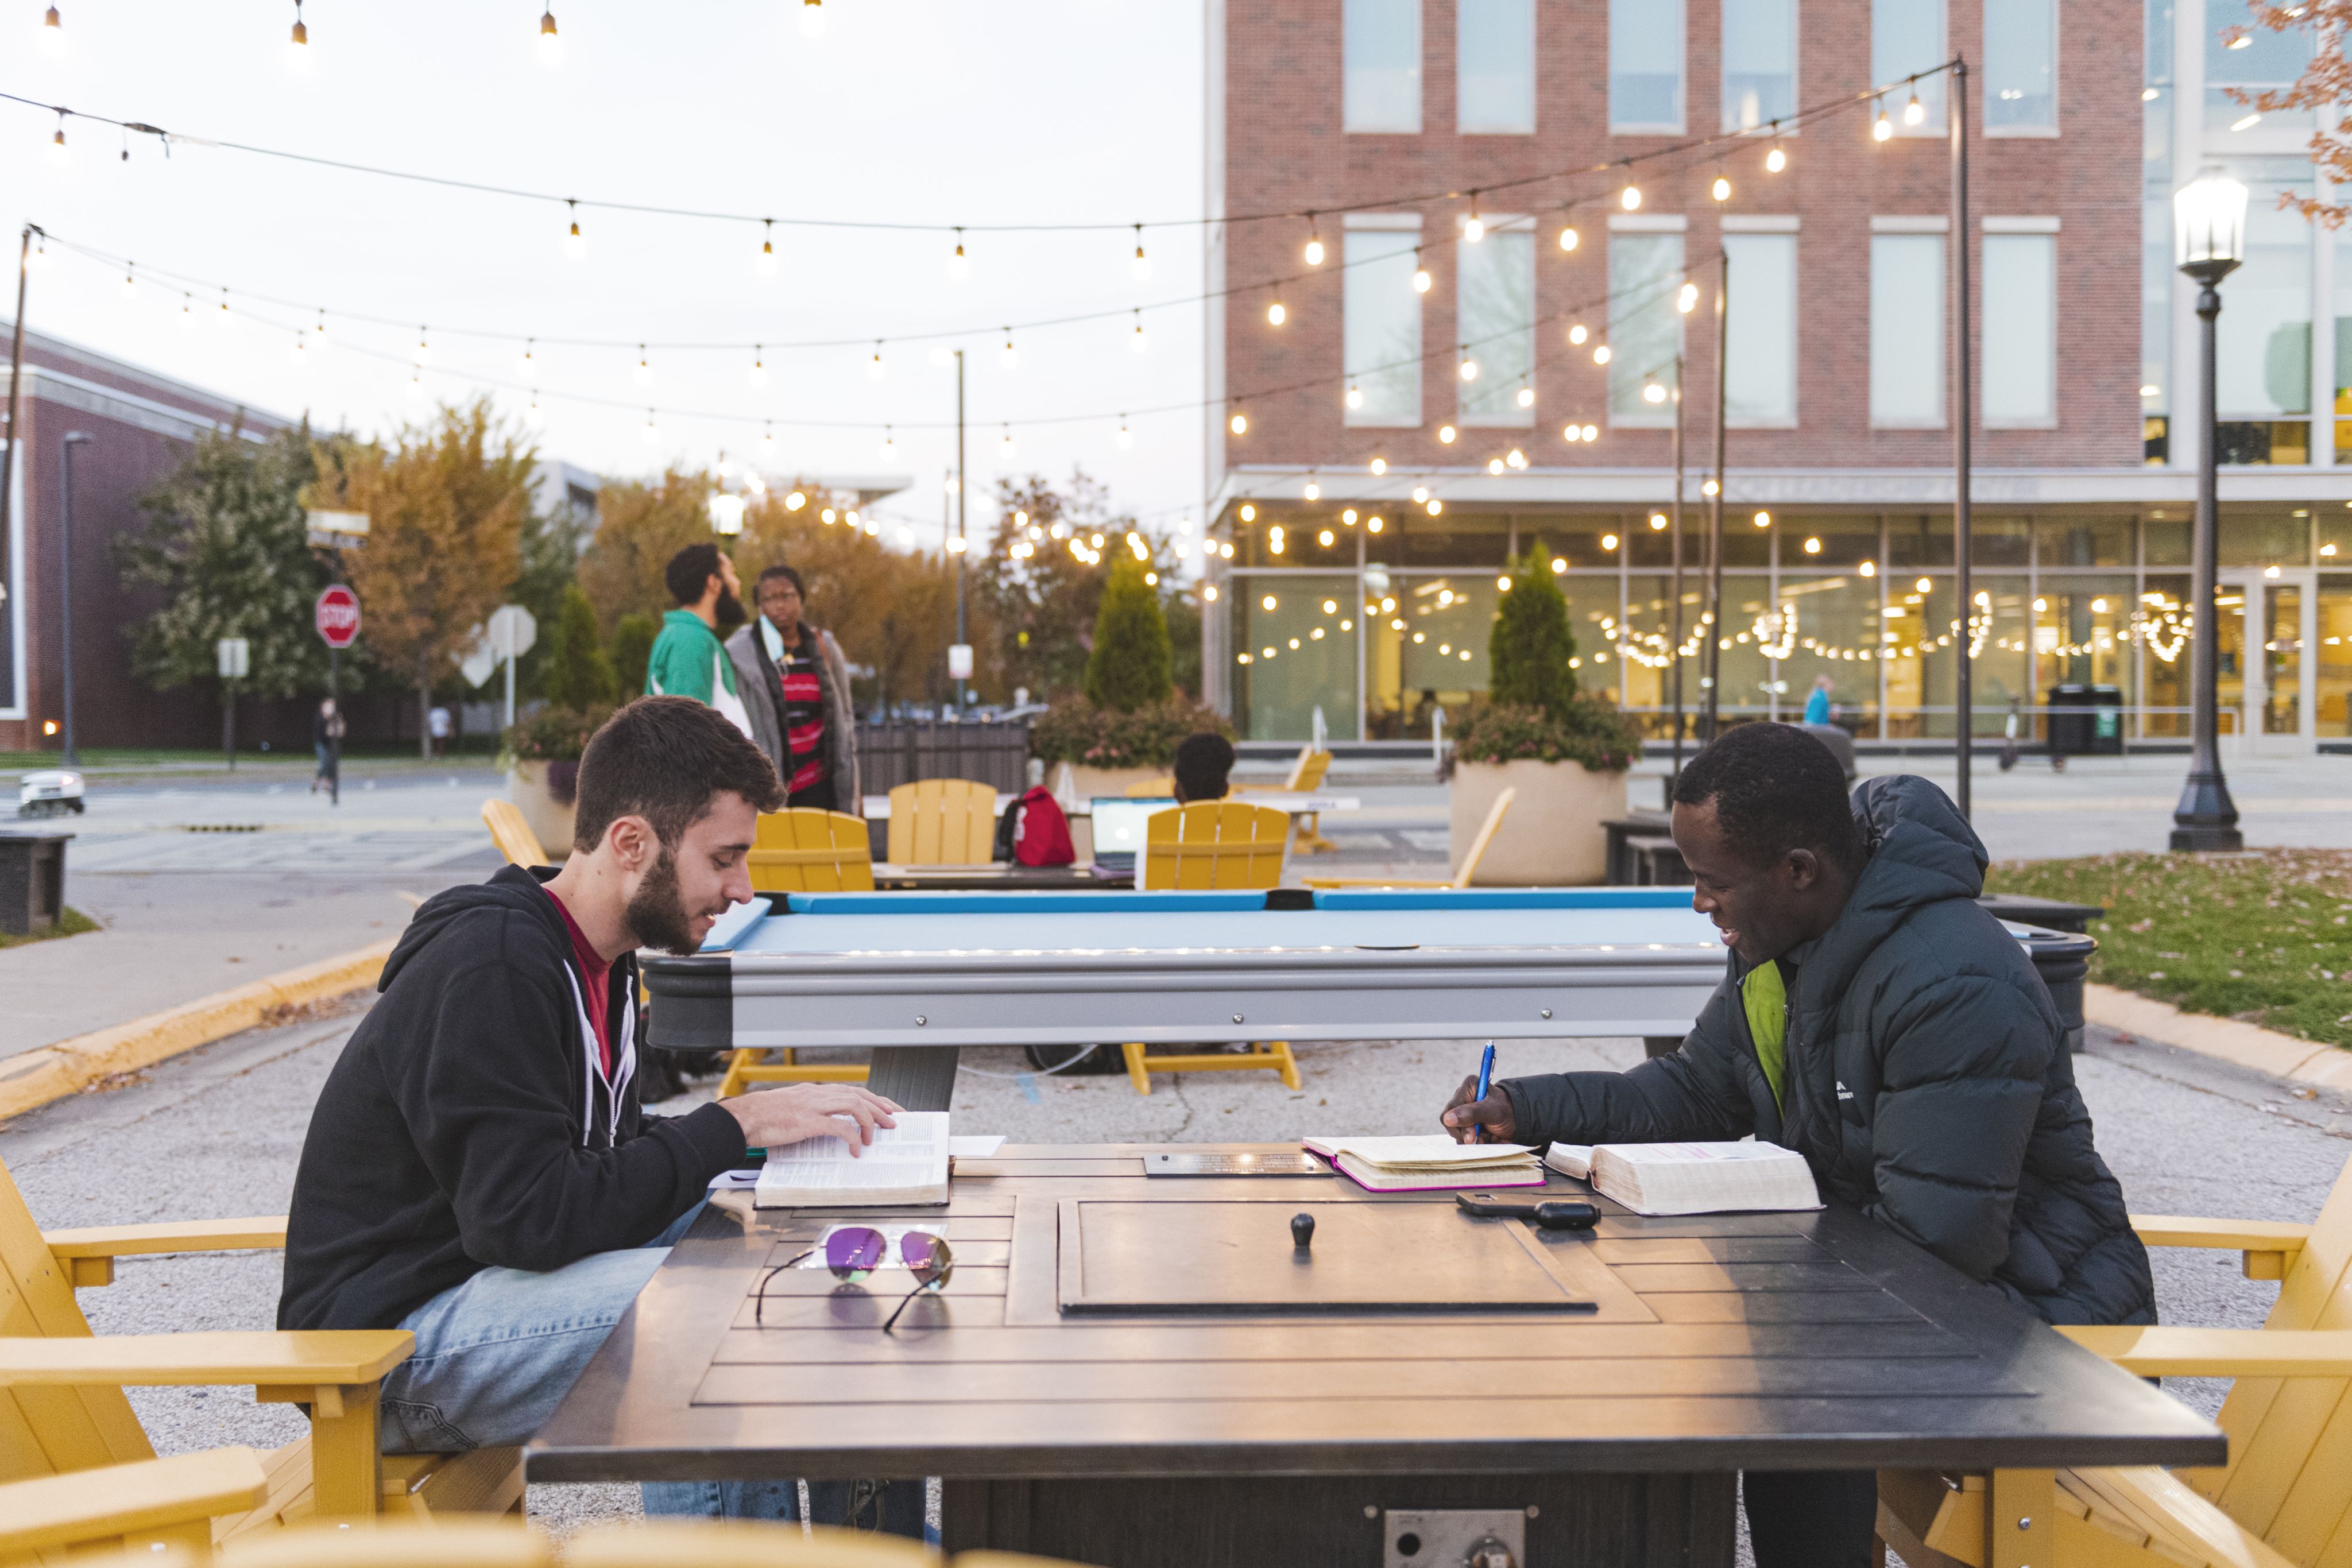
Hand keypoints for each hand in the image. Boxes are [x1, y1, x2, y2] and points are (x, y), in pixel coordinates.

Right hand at [722, 1083, 902, 1155]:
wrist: (743, 1118)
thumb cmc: (763, 1117)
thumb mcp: (791, 1108)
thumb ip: (810, 1111)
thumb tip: (829, 1124)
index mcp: (814, 1091)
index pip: (853, 1091)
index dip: (874, 1100)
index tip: (888, 1109)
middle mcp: (817, 1094)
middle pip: (860, 1095)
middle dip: (881, 1108)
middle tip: (895, 1121)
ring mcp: (813, 1106)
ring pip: (854, 1105)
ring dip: (870, 1120)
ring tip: (876, 1136)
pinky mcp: (808, 1121)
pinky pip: (839, 1127)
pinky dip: (852, 1137)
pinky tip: (855, 1148)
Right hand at [1441, 1074, 1516, 1144]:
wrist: (1518, 1125)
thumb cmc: (1508, 1112)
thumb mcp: (1493, 1111)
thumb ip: (1472, 1113)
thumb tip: (1447, 1119)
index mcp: (1469, 1088)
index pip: (1450, 1109)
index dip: (1459, 1125)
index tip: (1472, 1136)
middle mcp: (1463, 1100)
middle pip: (1450, 1123)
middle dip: (1465, 1134)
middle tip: (1481, 1137)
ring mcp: (1463, 1114)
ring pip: (1455, 1133)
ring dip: (1470, 1139)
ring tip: (1486, 1136)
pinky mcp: (1465, 1126)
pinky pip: (1461, 1139)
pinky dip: (1472, 1143)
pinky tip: (1484, 1139)